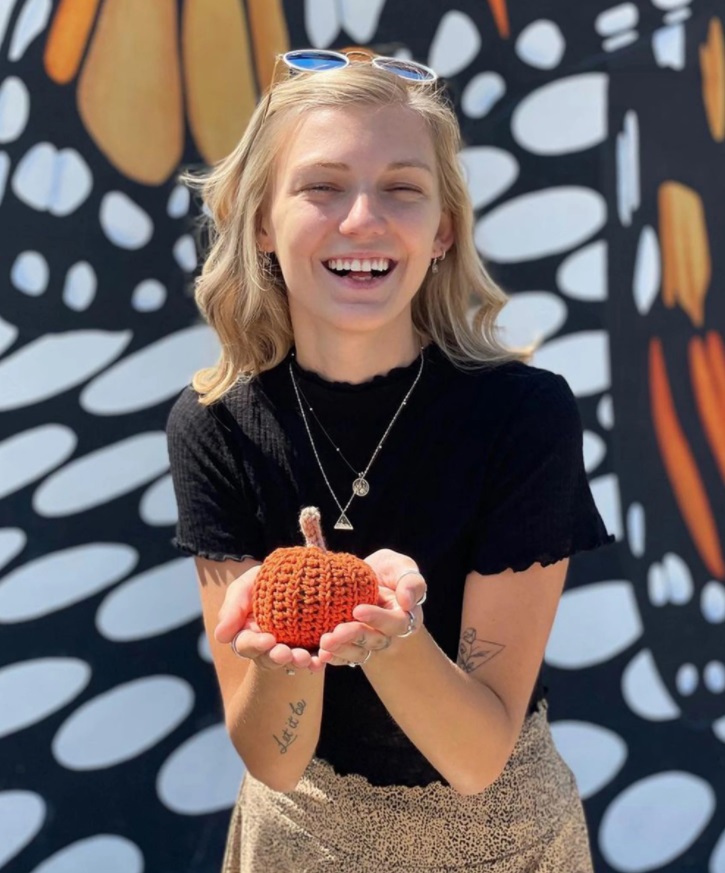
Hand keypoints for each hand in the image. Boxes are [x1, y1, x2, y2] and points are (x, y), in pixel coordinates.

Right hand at [214, 564, 325, 673]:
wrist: (297, 572)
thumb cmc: (266, 580)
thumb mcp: (245, 586)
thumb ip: (232, 608)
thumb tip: (220, 637)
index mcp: (247, 633)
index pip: (246, 643)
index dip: (255, 644)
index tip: (268, 639)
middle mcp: (267, 645)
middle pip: (268, 658)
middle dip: (277, 657)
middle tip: (287, 653)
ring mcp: (288, 647)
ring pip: (290, 661)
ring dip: (297, 661)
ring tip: (306, 658)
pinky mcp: (309, 645)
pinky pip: (312, 657)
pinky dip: (316, 661)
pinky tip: (322, 659)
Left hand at [317, 549, 426, 666]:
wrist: (363, 579)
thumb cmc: (387, 572)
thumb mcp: (400, 566)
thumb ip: (411, 581)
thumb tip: (408, 602)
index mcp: (404, 616)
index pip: (395, 623)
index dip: (377, 618)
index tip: (357, 610)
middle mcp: (388, 634)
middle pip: (375, 641)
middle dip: (355, 636)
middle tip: (336, 632)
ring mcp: (370, 643)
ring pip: (359, 652)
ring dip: (342, 649)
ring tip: (325, 643)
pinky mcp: (352, 647)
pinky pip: (345, 657)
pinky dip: (334, 657)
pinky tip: (321, 654)